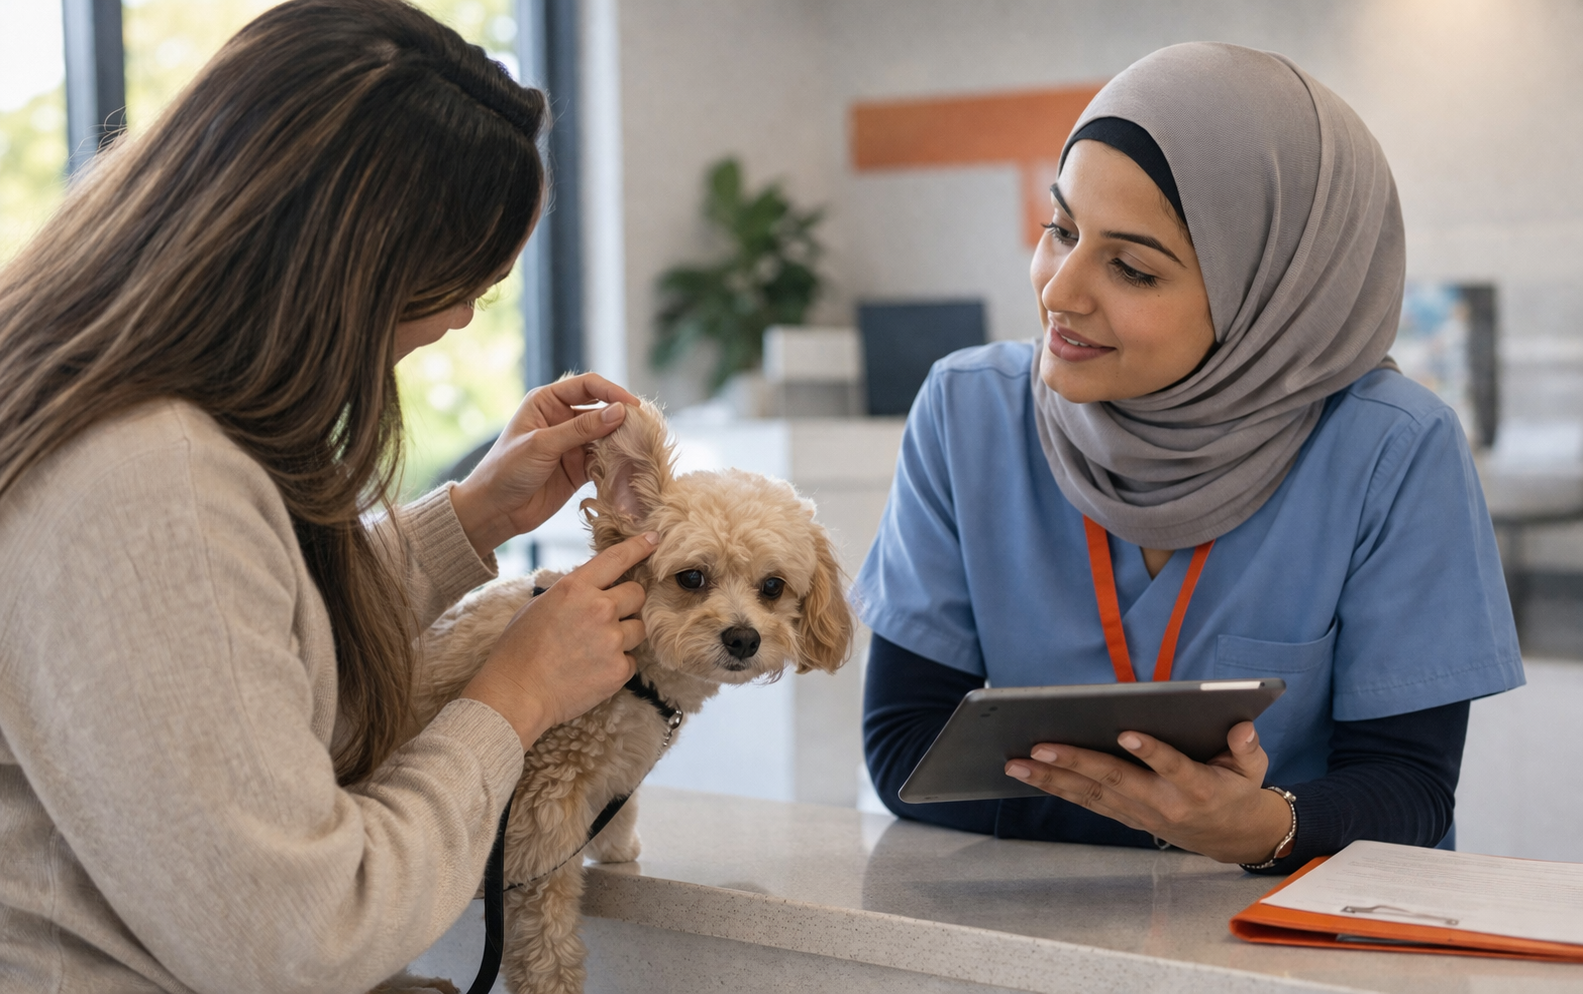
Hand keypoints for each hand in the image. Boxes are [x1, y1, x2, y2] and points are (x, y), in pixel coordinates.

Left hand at [450, 373, 640, 557]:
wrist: (494, 511)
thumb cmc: (506, 470)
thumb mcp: (542, 445)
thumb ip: (581, 428)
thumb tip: (619, 412)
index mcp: (547, 402)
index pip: (587, 386)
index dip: (612, 392)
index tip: (633, 406)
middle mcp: (562, 419)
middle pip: (601, 409)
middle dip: (622, 418)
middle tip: (643, 429)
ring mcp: (571, 444)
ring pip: (606, 436)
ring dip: (622, 442)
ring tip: (640, 449)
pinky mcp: (579, 468)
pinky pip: (604, 460)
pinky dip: (617, 463)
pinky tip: (629, 467)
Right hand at [460, 532, 656, 748]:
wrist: (518, 694)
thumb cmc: (520, 650)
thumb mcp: (540, 606)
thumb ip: (573, 593)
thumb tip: (594, 588)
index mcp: (575, 588)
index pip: (616, 559)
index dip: (639, 546)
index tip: (654, 538)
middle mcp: (599, 609)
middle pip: (637, 594)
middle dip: (629, 603)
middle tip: (608, 618)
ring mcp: (612, 640)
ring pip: (639, 628)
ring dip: (625, 635)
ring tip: (595, 649)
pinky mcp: (618, 669)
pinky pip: (632, 659)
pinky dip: (617, 664)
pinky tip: (592, 670)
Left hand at [1004, 721, 1293, 863]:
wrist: (1232, 837)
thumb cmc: (1237, 789)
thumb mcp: (1253, 768)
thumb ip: (1247, 747)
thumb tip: (1243, 726)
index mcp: (1198, 787)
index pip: (1173, 767)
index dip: (1152, 752)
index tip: (1127, 733)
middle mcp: (1163, 802)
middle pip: (1116, 780)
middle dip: (1075, 763)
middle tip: (1039, 747)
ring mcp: (1140, 813)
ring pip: (1091, 794)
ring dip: (1051, 779)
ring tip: (1015, 764)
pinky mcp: (1125, 816)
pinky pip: (1088, 802)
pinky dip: (1058, 788)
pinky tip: (1029, 775)